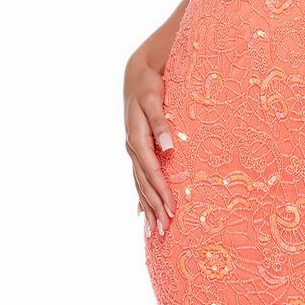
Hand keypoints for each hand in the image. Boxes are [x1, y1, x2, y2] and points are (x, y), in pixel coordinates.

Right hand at [123, 51, 175, 237]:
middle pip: (144, 183)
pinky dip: (139, 195)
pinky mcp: (135, 147)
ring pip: (139, 184)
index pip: (152, 172)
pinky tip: (140, 211)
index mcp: (138, 138)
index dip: (161, 192)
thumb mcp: (154, 100)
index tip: (172, 210)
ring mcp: (132, 148)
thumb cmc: (150, 85)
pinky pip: (137, 177)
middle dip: (154, 207)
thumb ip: (161, 123)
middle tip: (164, 231)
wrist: (137, 73)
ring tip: (153, 230)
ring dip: (146, 206)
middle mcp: (133, 147)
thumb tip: (168, 147)